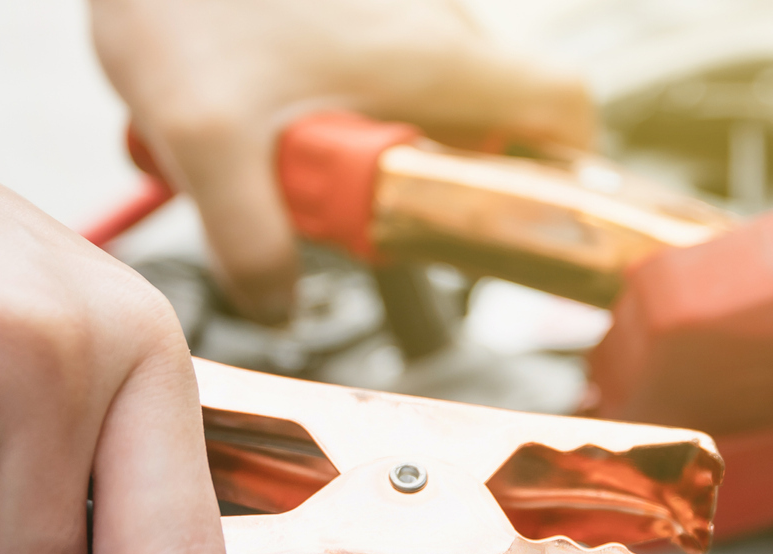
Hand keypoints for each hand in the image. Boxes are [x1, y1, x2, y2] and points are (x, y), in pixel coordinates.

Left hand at [88, 0, 594, 322]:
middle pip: (491, 110)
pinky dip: (333, 88)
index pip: (563, 108)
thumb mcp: (208, 144)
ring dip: (372, 130)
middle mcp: (433, 16)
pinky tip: (256, 102)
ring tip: (287, 147)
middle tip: (363, 203)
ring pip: (424, 81)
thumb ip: (251, 243)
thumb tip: (279, 306)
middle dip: (434, 170)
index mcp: (434, 57)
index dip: (564, 170)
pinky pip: (370, 50)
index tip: (520, 213)